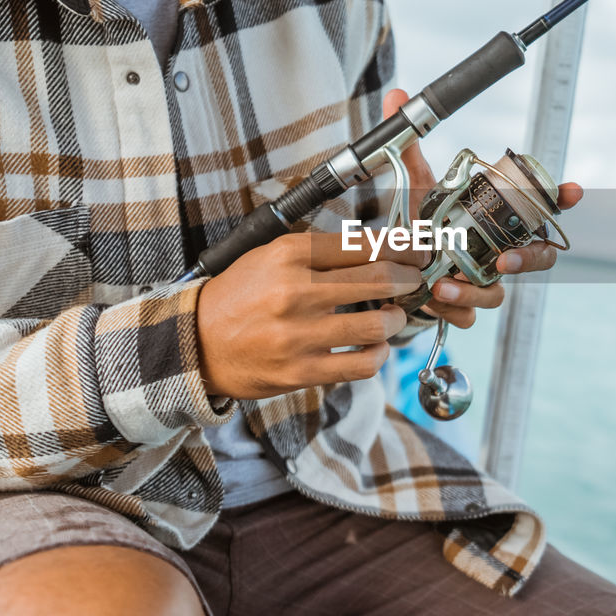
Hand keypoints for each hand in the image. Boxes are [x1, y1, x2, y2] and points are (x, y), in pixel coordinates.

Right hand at [196, 232, 425, 399]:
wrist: (196, 342)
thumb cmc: (240, 295)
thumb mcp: (272, 256)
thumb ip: (321, 251)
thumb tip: (381, 249)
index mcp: (290, 254)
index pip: (364, 243)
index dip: (403, 246)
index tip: (418, 250)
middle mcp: (296, 291)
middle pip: (381, 279)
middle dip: (410, 279)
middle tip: (416, 280)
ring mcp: (299, 335)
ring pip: (378, 325)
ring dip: (397, 319)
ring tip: (394, 316)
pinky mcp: (301, 371)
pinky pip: (361, 365)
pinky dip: (378, 355)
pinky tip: (376, 347)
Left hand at [382, 89, 584, 329]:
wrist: (393, 264)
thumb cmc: (416, 220)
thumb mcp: (413, 183)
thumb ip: (409, 145)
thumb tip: (398, 97)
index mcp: (498, 214)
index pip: (542, 204)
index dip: (563, 197)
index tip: (572, 191)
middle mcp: (500, 246)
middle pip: (541, 256)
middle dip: (531, 258)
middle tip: (505, 258)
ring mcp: (485, 277)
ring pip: (501, 292)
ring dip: (476, 290)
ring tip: (444, 286)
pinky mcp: (466, 303)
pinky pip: (472, 313)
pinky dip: (455, 309)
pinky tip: (433, 300)